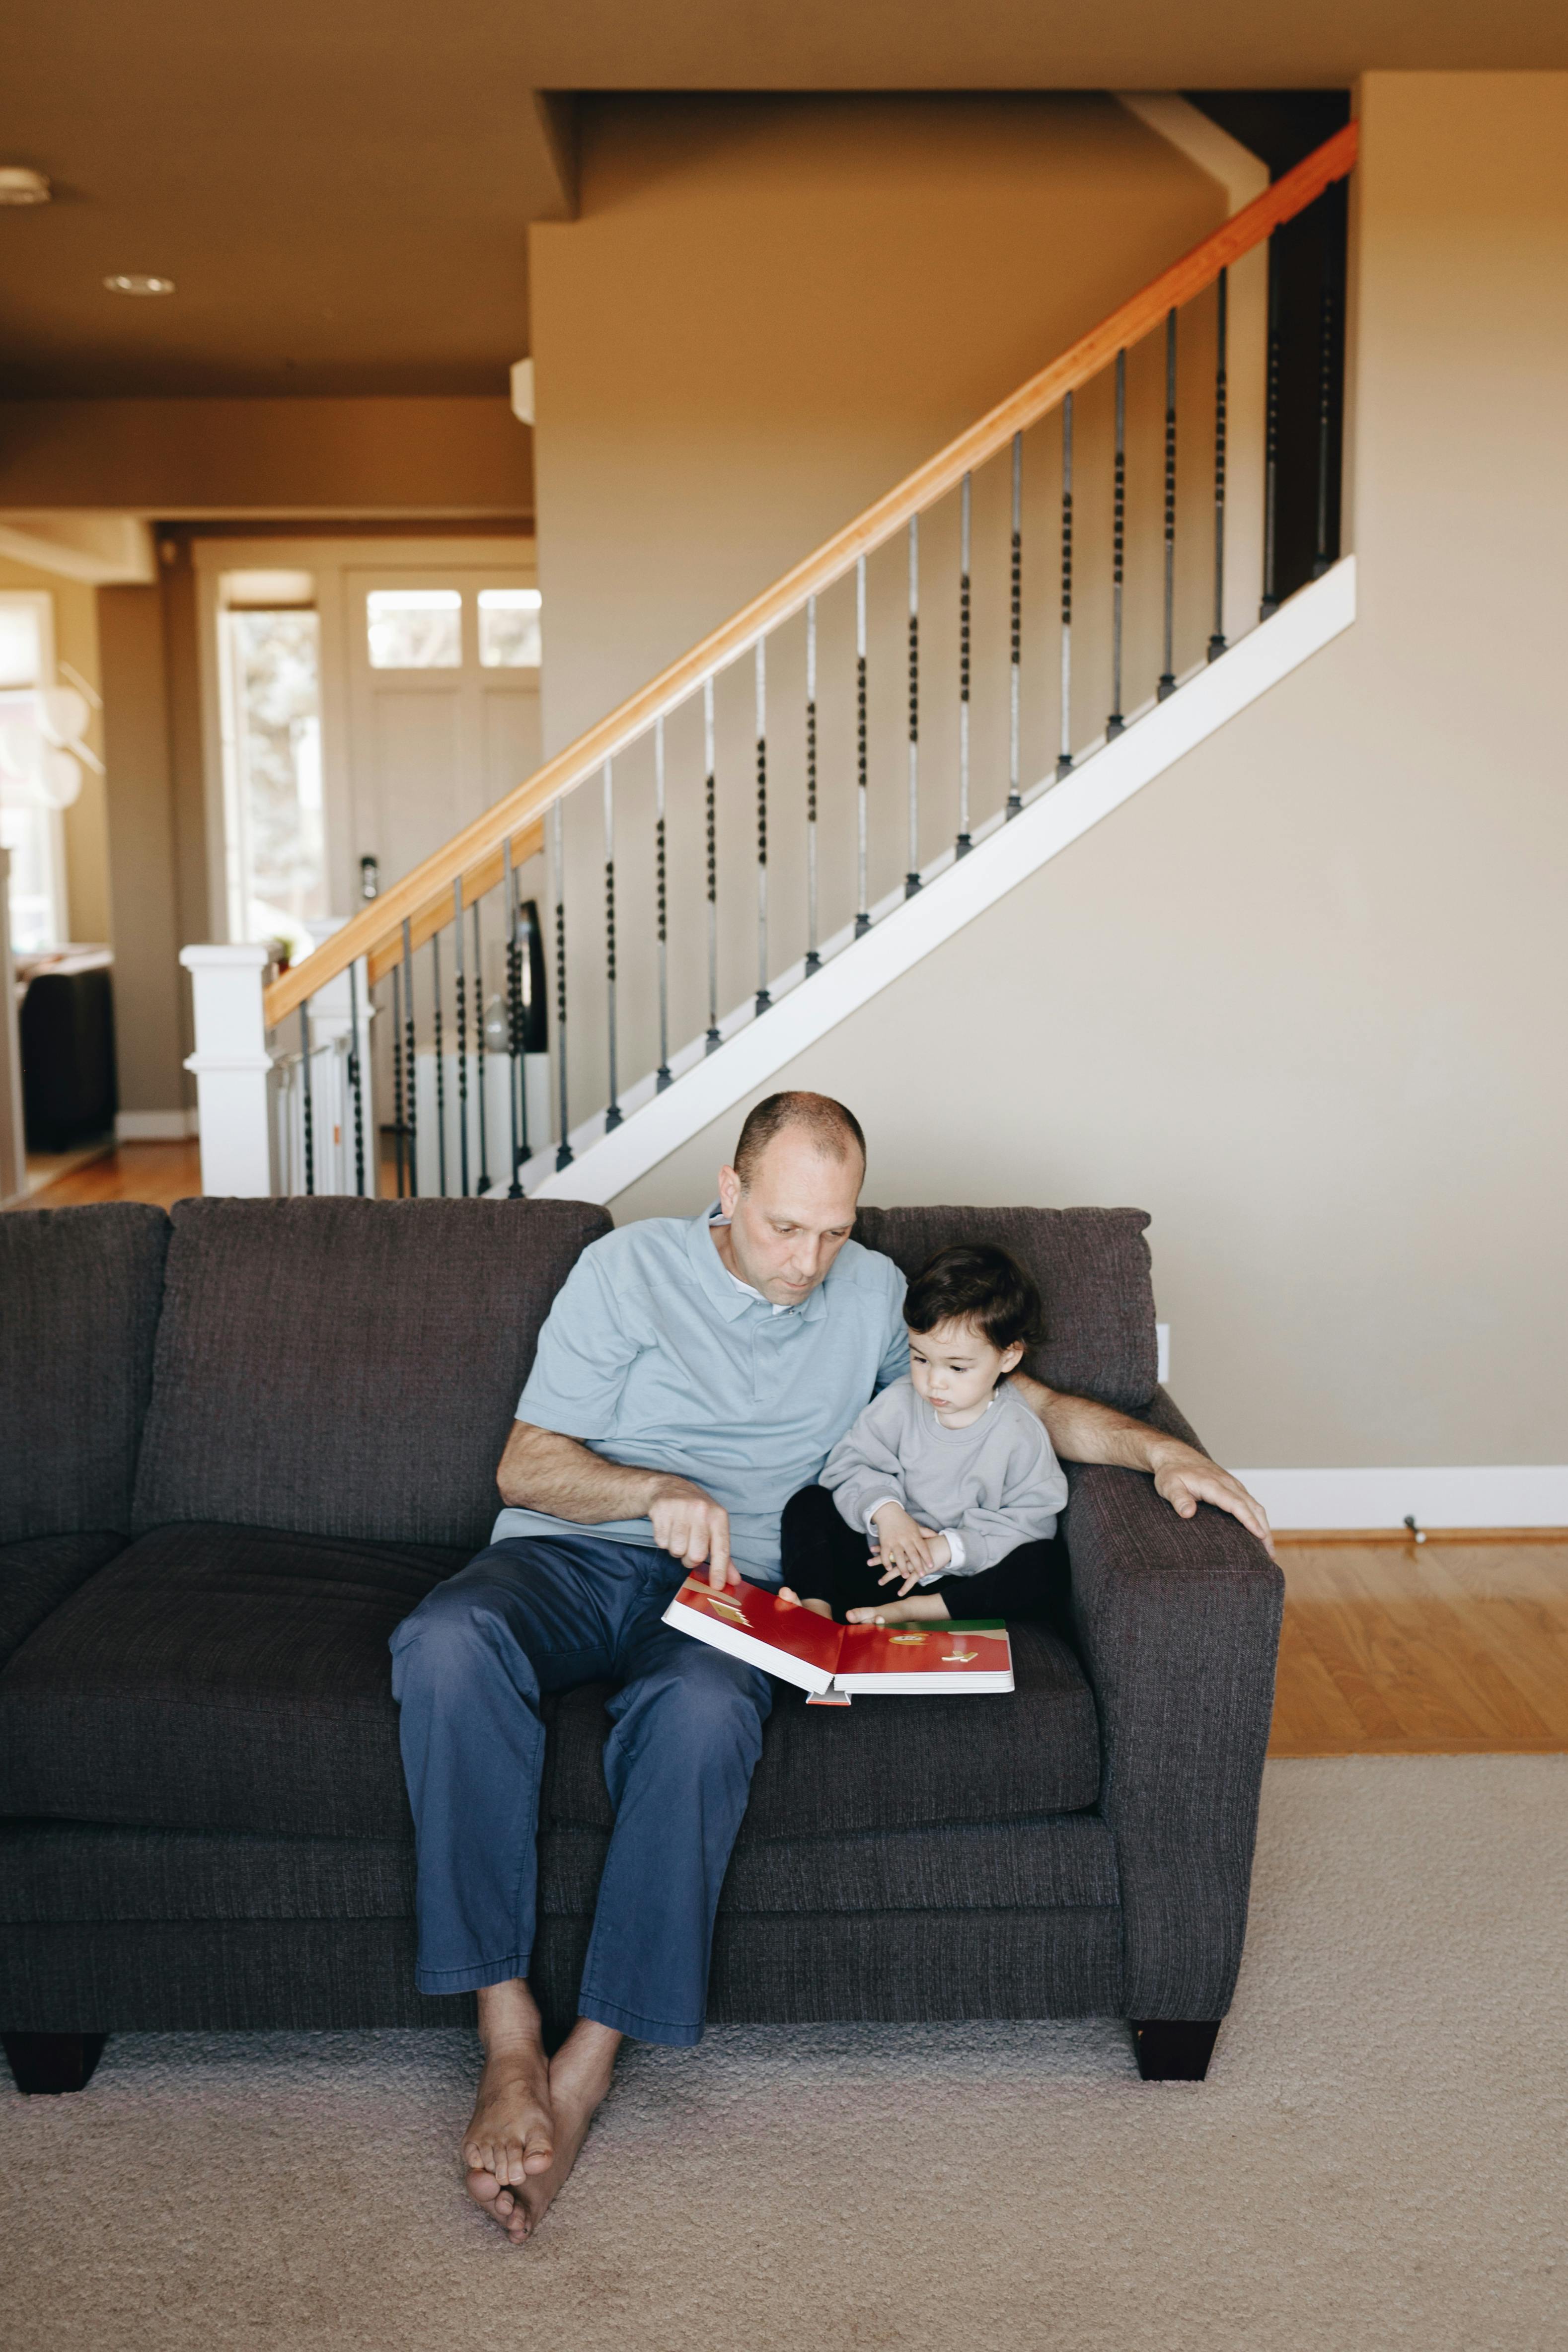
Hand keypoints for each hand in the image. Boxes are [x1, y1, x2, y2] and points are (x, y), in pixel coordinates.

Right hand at [648, 1477, 737, 1587]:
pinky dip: (664, 1541)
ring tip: (678, 1536)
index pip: (721, 1548)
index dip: (719, 1570)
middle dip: (691, 1559)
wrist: (670, 1487)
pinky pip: (661, 1542)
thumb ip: (723, 1556)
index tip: (717, 1586)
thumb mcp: (714, 1528)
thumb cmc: (697, 1513)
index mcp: (718, 1516)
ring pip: (677, 1550)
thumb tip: (733, 1581)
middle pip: (696, 1554)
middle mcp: (701, 1511)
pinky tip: (668, 1529)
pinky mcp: (661, 1511)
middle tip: (689, 1549)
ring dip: (676, 1549)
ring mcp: (680, 1509)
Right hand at [869, 1504, 940, 1596]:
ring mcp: (894, 1541)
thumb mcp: (916, 1526)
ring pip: (898, 1556)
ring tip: (906, 1576)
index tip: (931, 1565)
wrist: (888, 1512)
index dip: (927, 1557)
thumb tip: (939, 1536)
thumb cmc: (904, 1520)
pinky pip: (885, 1554)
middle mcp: (905, 1538)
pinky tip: (888, 1568)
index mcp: (914, 1535)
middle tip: (922, 1575)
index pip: (923, 1547)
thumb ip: (927, 1533)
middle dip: (917, 1565)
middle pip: (912, 1554)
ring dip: (902, 1567)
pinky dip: (886, 1562)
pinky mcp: (884, 1542)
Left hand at [1151, 1445, 1274, 1557]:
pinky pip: (1249, 1501)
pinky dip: (1258, 1516)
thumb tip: (1188, 1513)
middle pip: (1252, 1506)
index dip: (1249, 1520)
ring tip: (1268, 1548)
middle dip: (1264, 1529)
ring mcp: (1231, 1484)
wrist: (1174, 1455)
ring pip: (1254, 1504)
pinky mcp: (1231, 1486)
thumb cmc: (1171, 1472)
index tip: (1260, 1536)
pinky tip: (1258, 1529)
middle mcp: (1227, 1483)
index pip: (1236, 1504)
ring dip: (1264, 1524)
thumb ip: (1178, 1499)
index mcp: (1213, 1485)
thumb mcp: (1169, 1486)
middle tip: (1270, 1553)